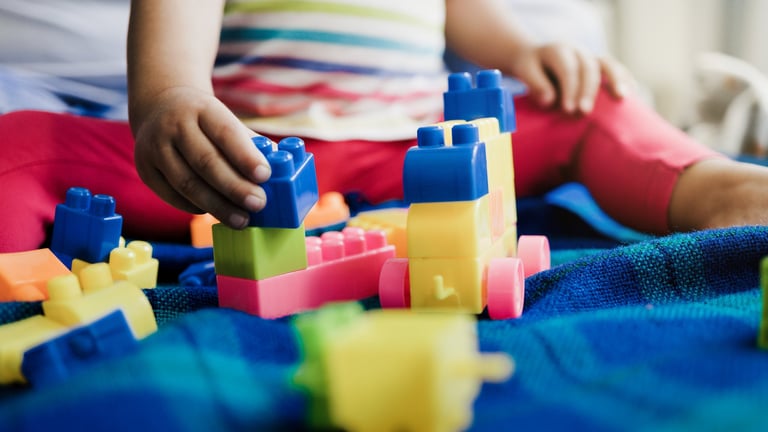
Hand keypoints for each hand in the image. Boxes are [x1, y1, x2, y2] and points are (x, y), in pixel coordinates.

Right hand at [132, 86, 270, 228]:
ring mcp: (154, 147)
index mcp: (202, 108)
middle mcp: (174, 125)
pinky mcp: (145, 169)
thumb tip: (283, 172)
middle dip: (235, 187)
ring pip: (187, 183)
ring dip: (217, 206)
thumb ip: (252, 145)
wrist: (160, 108)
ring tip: (242, 220)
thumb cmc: (207, 121)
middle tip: (259, 204)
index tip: (265, 176)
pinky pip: (172, 196)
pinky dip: (196, 207)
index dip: (245, 157)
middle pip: (206, 162)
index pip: (225, 133)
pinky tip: (215, 213)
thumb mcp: (227, 120)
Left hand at [507, 42, 635, 113]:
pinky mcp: (599, 65)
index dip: (570, 88)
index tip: (567, 109)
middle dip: (588, 91)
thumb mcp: (525, 71)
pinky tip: (631, 95)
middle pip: (589, 68)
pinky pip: (616, 69)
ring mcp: (591, 56)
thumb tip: (550, 101)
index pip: (568, 68)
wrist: (537, 57)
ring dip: (616, 80)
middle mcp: (578, 51)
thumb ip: (536, 84)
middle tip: (584, 113)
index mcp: (559, 50)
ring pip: (607, 64)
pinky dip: (624, 79)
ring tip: (622, 97)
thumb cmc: (531, 67)